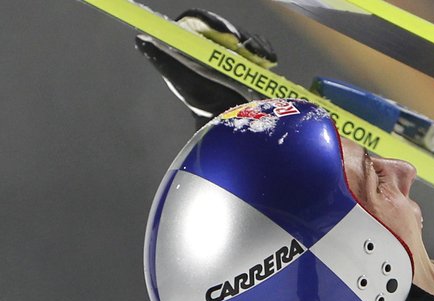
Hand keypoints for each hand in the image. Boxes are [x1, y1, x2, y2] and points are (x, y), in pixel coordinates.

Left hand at [135, 9, 276, 120]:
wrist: (227, 123)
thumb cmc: (202, 103)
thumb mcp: (183, 82)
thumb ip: (164, 61)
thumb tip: (141, 39)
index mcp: (193, 43)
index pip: (199, 21)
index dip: (211, 22)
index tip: (225, 33)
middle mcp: (214, 44)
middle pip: (225, 28)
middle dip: (238, 35)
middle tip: (245, 47)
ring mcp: (235, 51)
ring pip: (246, 38)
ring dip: (255, 45)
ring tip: (261, 58)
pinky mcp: (253, 60)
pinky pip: (261, 50)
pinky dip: (266, 54)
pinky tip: (268, 62)